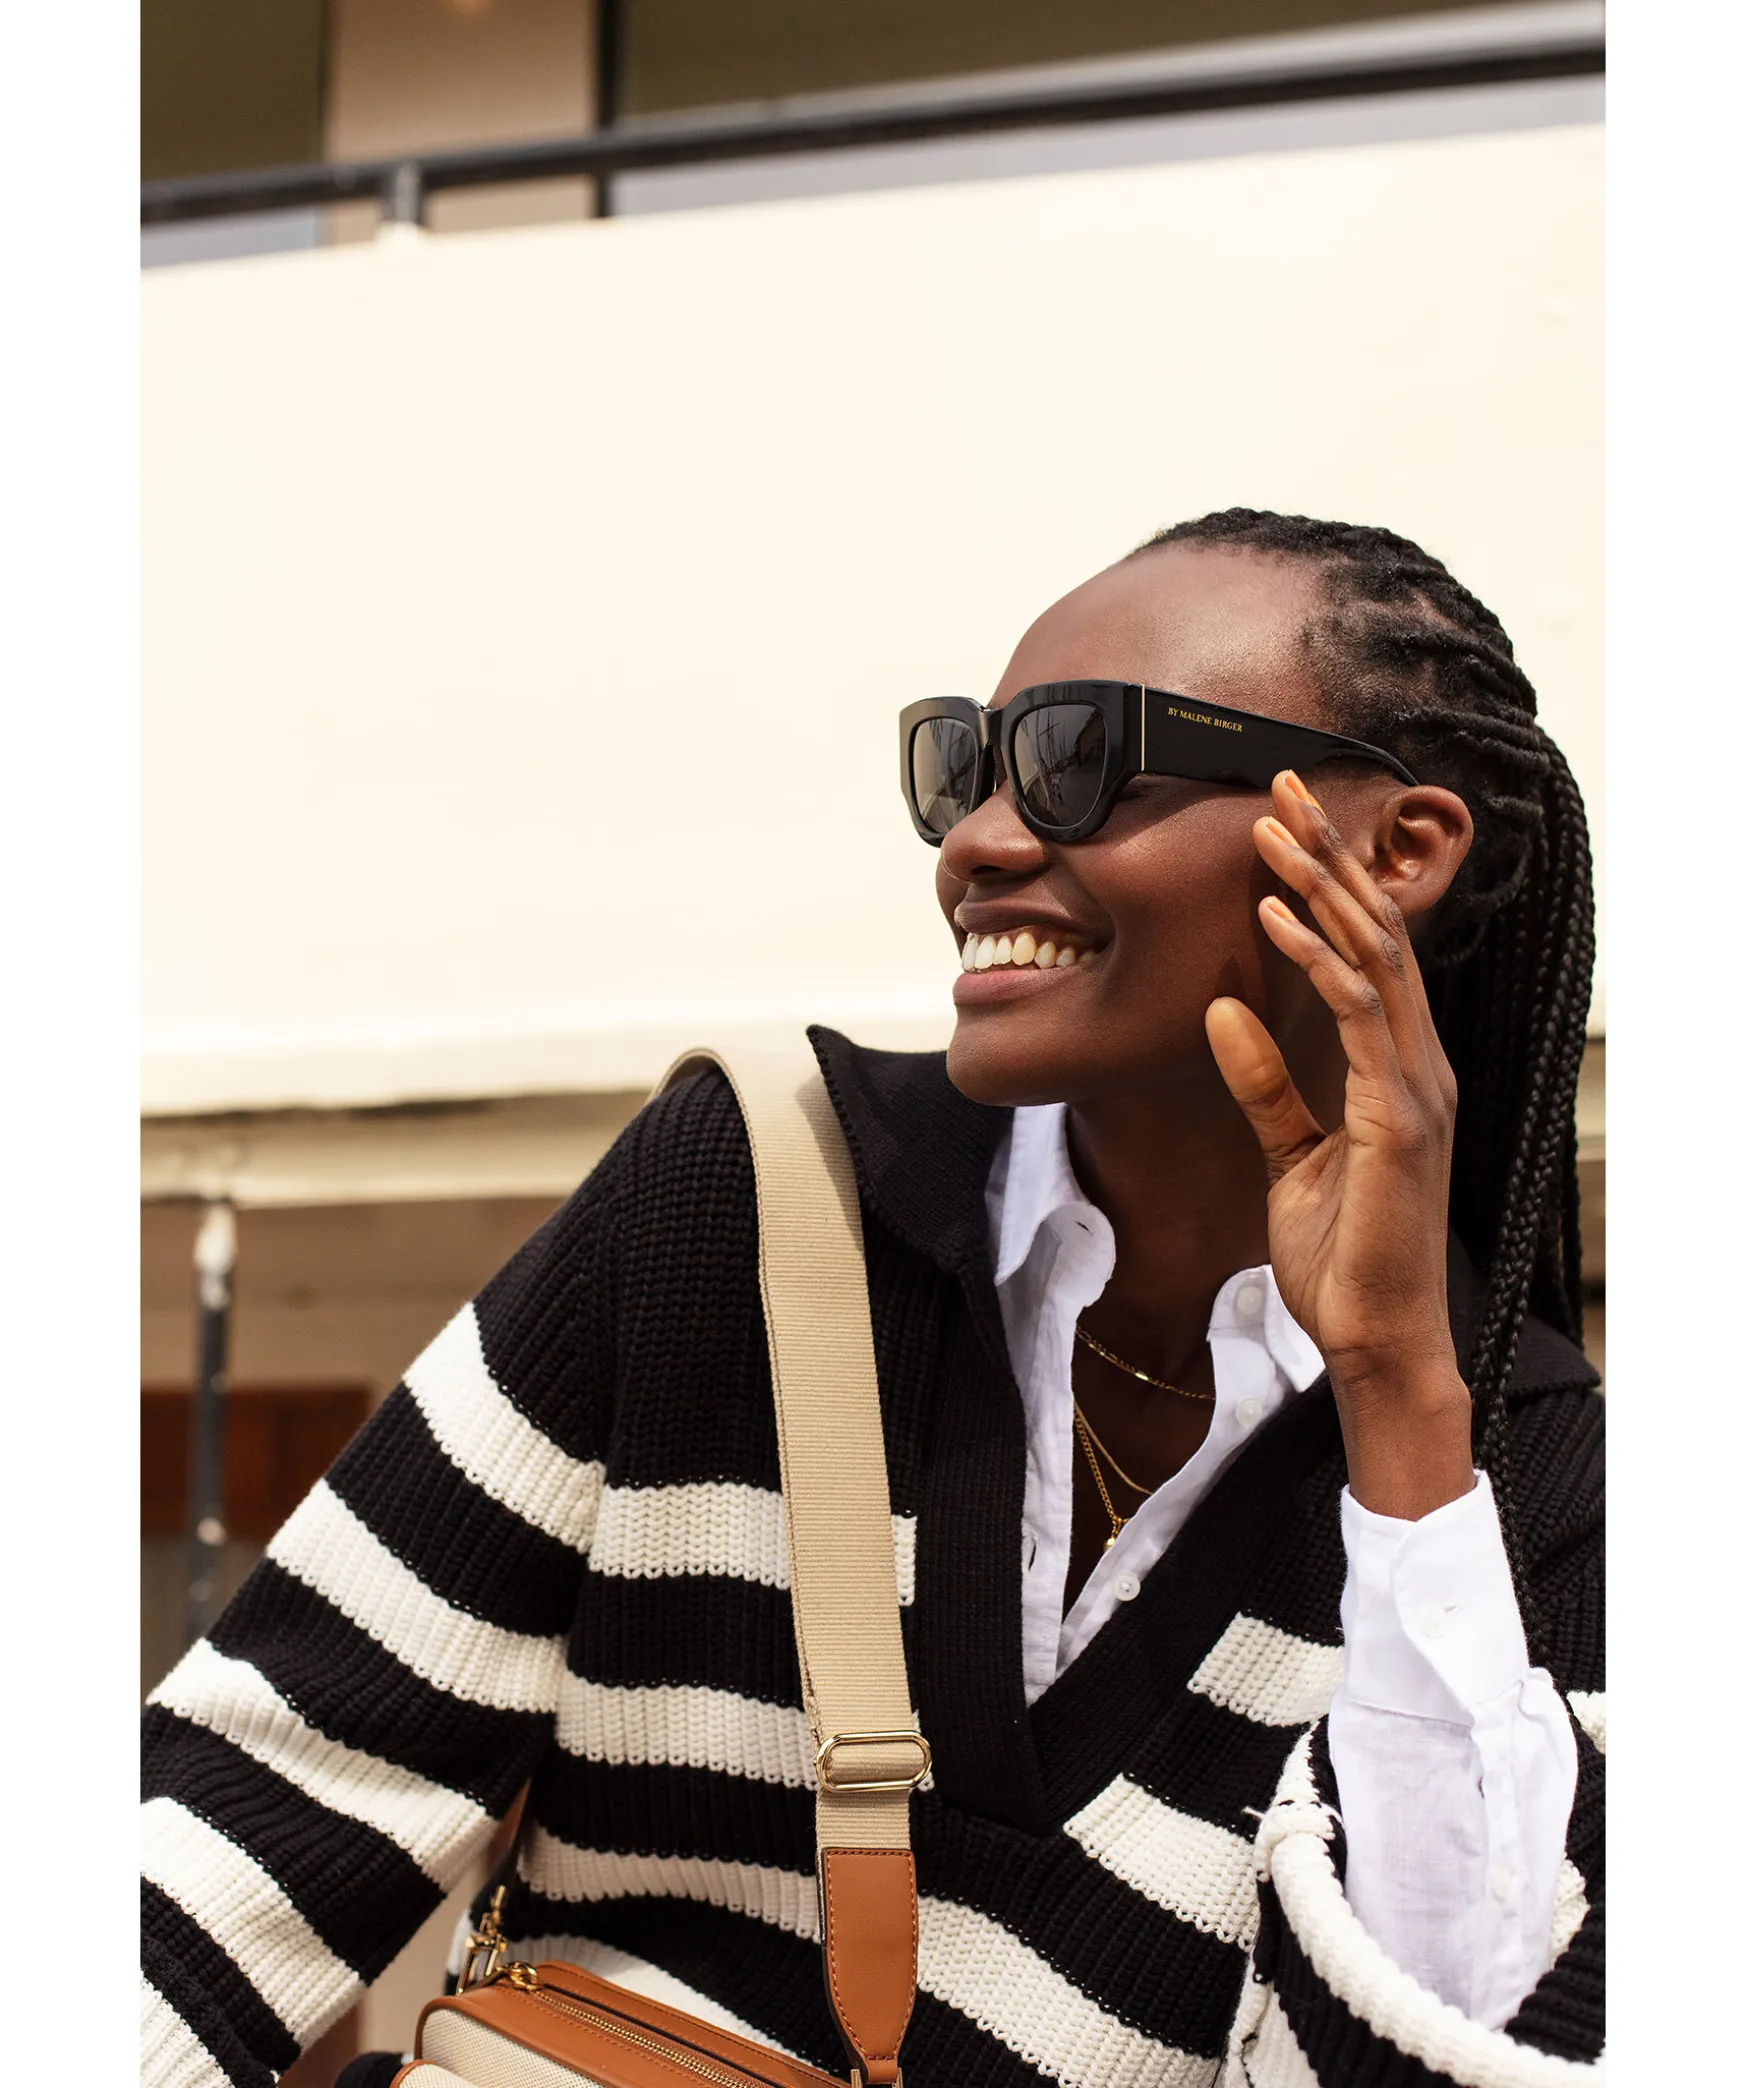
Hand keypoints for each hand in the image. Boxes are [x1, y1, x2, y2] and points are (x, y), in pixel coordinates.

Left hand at [1204, 770, 1473, 1519]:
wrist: (1373, 1338)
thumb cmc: (1342, 1254)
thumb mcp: (1288, 1154)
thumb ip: (1264, 1083)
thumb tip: (1223, 1008)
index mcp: (1397, 1067)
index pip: (1366, 949)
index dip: (1327, 881)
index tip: (1279, 821)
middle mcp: (1417, 1063)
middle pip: (1377, 931)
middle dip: (1329, 855)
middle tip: (1280, 784)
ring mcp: (1416, 1087)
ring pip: (1376, 957)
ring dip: (1321, 887)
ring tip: (1272, 829)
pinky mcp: (1400, 1120)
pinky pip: (1360, 1019)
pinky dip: (1318, 961)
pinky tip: (1275, 919)